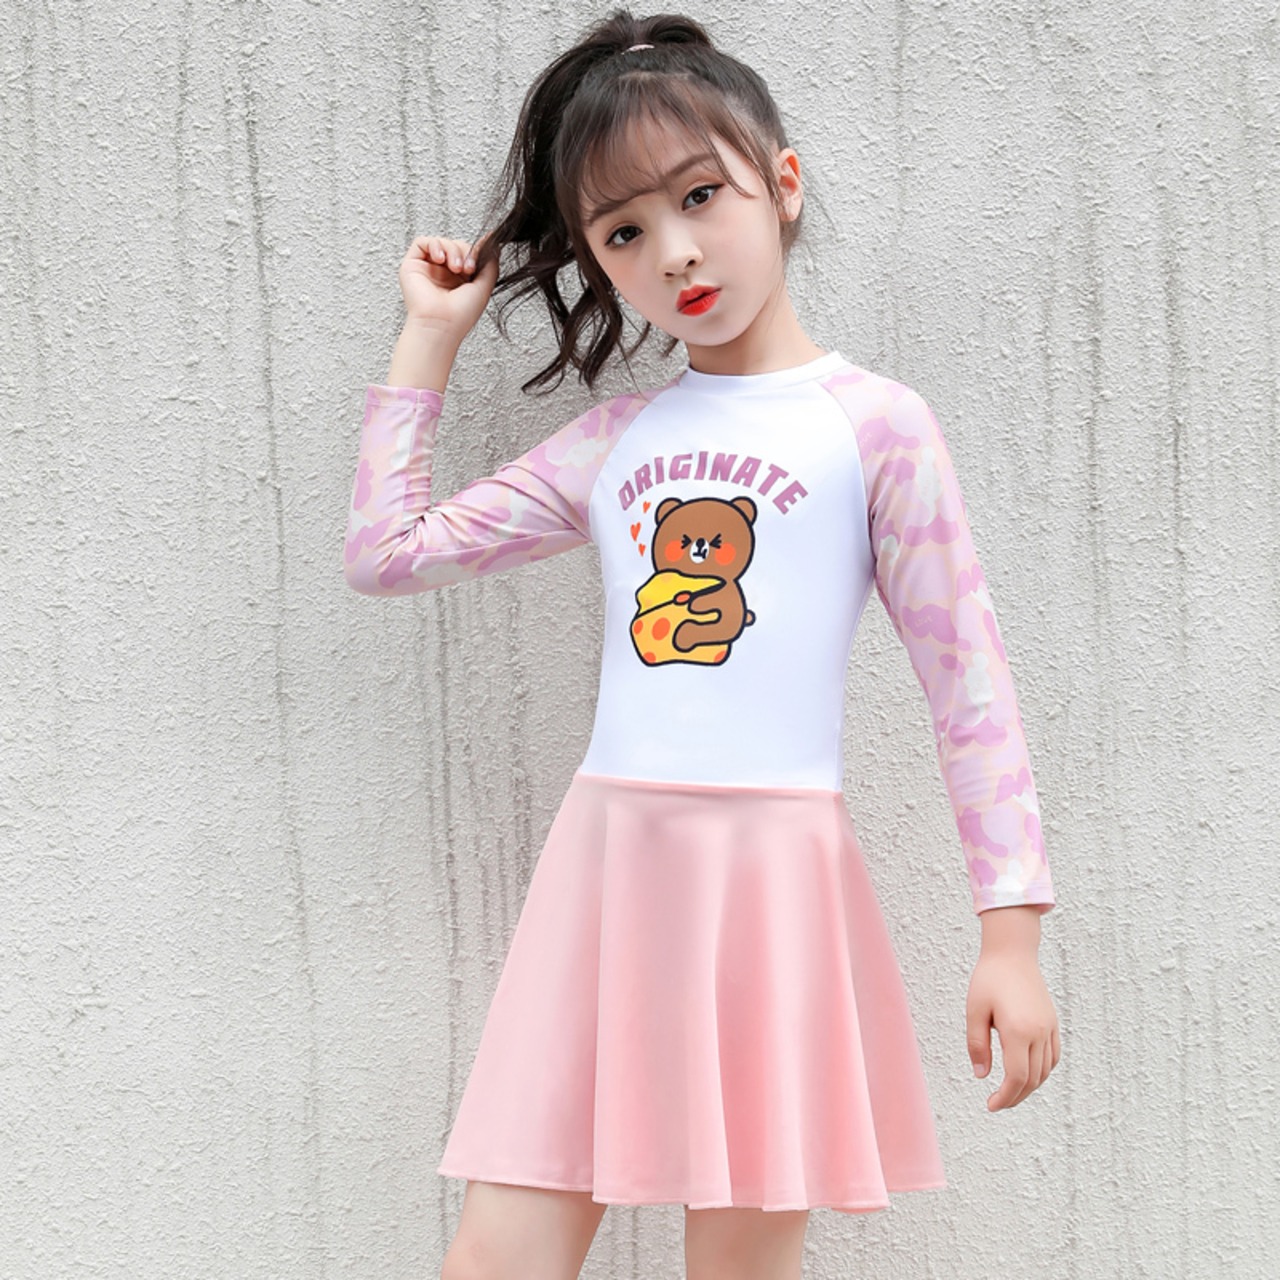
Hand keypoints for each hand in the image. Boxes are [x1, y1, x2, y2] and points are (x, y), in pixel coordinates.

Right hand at [398, 234, 498, 345]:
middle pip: (455, 245)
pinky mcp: (413, 265)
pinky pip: (422, 242)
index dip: (474, 253)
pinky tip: (440, 259)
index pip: (467, 253)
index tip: (477, 262)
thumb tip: (491, 242)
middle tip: (467, 269)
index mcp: (459, 279)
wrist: (442, 324)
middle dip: (464, 252)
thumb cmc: (460, 314)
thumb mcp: (484, 285)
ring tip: (455, 267)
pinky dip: (434, 245)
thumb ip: (490, 263)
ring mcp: (428, 269)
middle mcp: (443, 274)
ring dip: (451, 250)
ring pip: (441, 242)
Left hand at [966, 948, 1059, 1110]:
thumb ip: (977, 1045)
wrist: (1012, 953)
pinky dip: (1043, 1071)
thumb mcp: (975, 1010)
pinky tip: (1028, 1073)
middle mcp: (1039, 1033)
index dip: (1005, 1097)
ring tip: (1010, 1091)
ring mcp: (1049, 1028)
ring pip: (1045, 1071)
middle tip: (997, 1103)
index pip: (1016, 1078)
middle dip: (1015, 1096)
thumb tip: (981, 1075)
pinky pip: (1053, 1056)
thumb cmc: (989, 979)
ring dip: (1029, 1086)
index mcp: (1018, 1031)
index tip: (991, 1105)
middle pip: (1032, 1079)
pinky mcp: (1053, 1023)